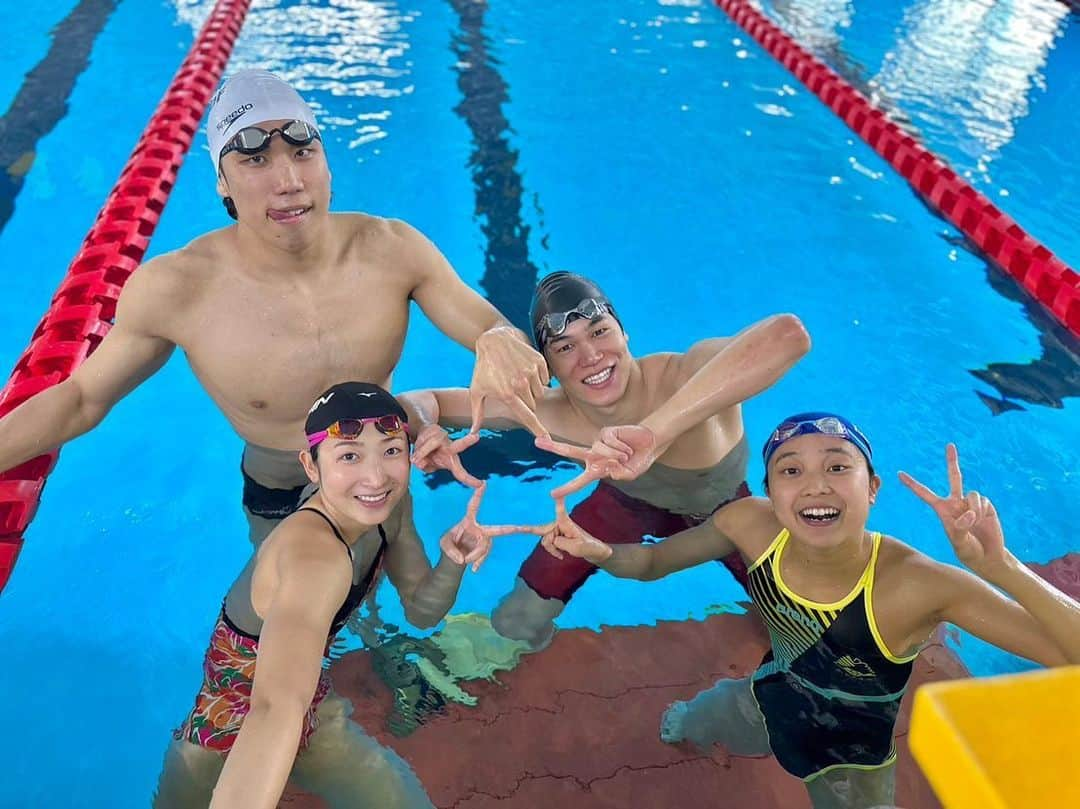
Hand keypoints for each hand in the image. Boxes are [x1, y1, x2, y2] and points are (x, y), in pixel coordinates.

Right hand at [411, 424, 481, 486]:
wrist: (422, 435)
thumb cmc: (429, 454)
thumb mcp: (427, 466)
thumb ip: (425, 466)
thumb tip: (420, 461)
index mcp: (451, 462)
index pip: (460, 473)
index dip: (469, 480)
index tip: (481, 484)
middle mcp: (451, 449)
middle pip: (458, 446)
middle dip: (466, 441)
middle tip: (476, 437)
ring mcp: (443, 437)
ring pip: (430, 444)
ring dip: (420, 452)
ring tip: (416, 457)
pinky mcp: (435, 429)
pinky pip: (423, 439)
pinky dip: (417, 446)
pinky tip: (418, 446)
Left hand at [439, 484, 542, 571]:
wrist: (456, 557)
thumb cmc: (450, 545)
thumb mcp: (444, 544)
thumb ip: (449, 551)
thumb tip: (462, 560)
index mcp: (469, 521)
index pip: (473, 507)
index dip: (478, 496)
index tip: (483, 483)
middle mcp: (480, 529)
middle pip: (498, 530)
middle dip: (514, 529)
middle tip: (527, 528)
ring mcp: (485, 539)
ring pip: (486, 547)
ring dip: (476, 555)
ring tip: (466, 562)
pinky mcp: (485, 549)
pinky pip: (485, 555)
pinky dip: (478, 562)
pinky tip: (474, 569)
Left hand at [469, 326, 549, 437]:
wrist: (494, 340)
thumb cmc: (483, 367)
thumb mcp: (477, 390)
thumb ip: (477, 413)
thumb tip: (473, 433)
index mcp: (507, 394)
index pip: (526, 416)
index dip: (537, 428)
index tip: (546, 438)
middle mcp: (521, 384)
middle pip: (533, 404)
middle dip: (526, 401)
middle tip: (513, 389)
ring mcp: (531, 371)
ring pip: (540, 392)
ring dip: (532, 390)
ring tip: (518, 377)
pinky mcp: (538, 362)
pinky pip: (545, 378)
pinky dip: (538, 377)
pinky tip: (525, 369)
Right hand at [509, 499, 612, 564]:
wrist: (592, 551)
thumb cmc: (587, 547)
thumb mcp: (575, 547)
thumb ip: (560, 542)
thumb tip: (549, 540)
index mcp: (566, 523)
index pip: (560, 510)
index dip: (557, 502)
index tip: (554, 493)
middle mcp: (559, 523)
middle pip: (545, 533)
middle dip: (549, 544)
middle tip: (545, 544)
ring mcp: (557, 529)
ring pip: (545, 540)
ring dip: (552, 549)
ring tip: (563, 553)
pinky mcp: (556, 534)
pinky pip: (547, 543)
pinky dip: (552, 550)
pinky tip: (560, 555)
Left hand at [536, 425, 660, 498]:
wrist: (650, 444)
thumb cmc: (638, 460)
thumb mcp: (629, 474)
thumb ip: (619, 474)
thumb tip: (608, 469)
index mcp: (597, 470)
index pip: (579, 480)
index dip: (567, 488)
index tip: (552, 495)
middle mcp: (594, 455)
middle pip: (570, 450)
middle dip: (554, 447)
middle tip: (537, 442)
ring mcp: (599, 442)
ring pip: (599, 450)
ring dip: (616, 455)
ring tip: (626, 456)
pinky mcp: (606, 432)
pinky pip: (609, 442)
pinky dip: (621, 448)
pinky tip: (627, 448)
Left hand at [899, 444, 1008, 574]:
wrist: (988, 555)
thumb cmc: (968, 551)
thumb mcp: (959, 543)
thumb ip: (959, 529)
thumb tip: (967, 513)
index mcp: (942, 510)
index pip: (924, 494)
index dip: (912, 484)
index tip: (899, 474)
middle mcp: (956, 502)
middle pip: (955, 477)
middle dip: (952, 461)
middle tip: (949, 445)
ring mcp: (971, 502)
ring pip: (971, 494)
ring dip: (973, 510)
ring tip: (973, 524)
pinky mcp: (985, 505)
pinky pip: (981, 500)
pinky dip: (980, 511)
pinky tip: (982, 521)